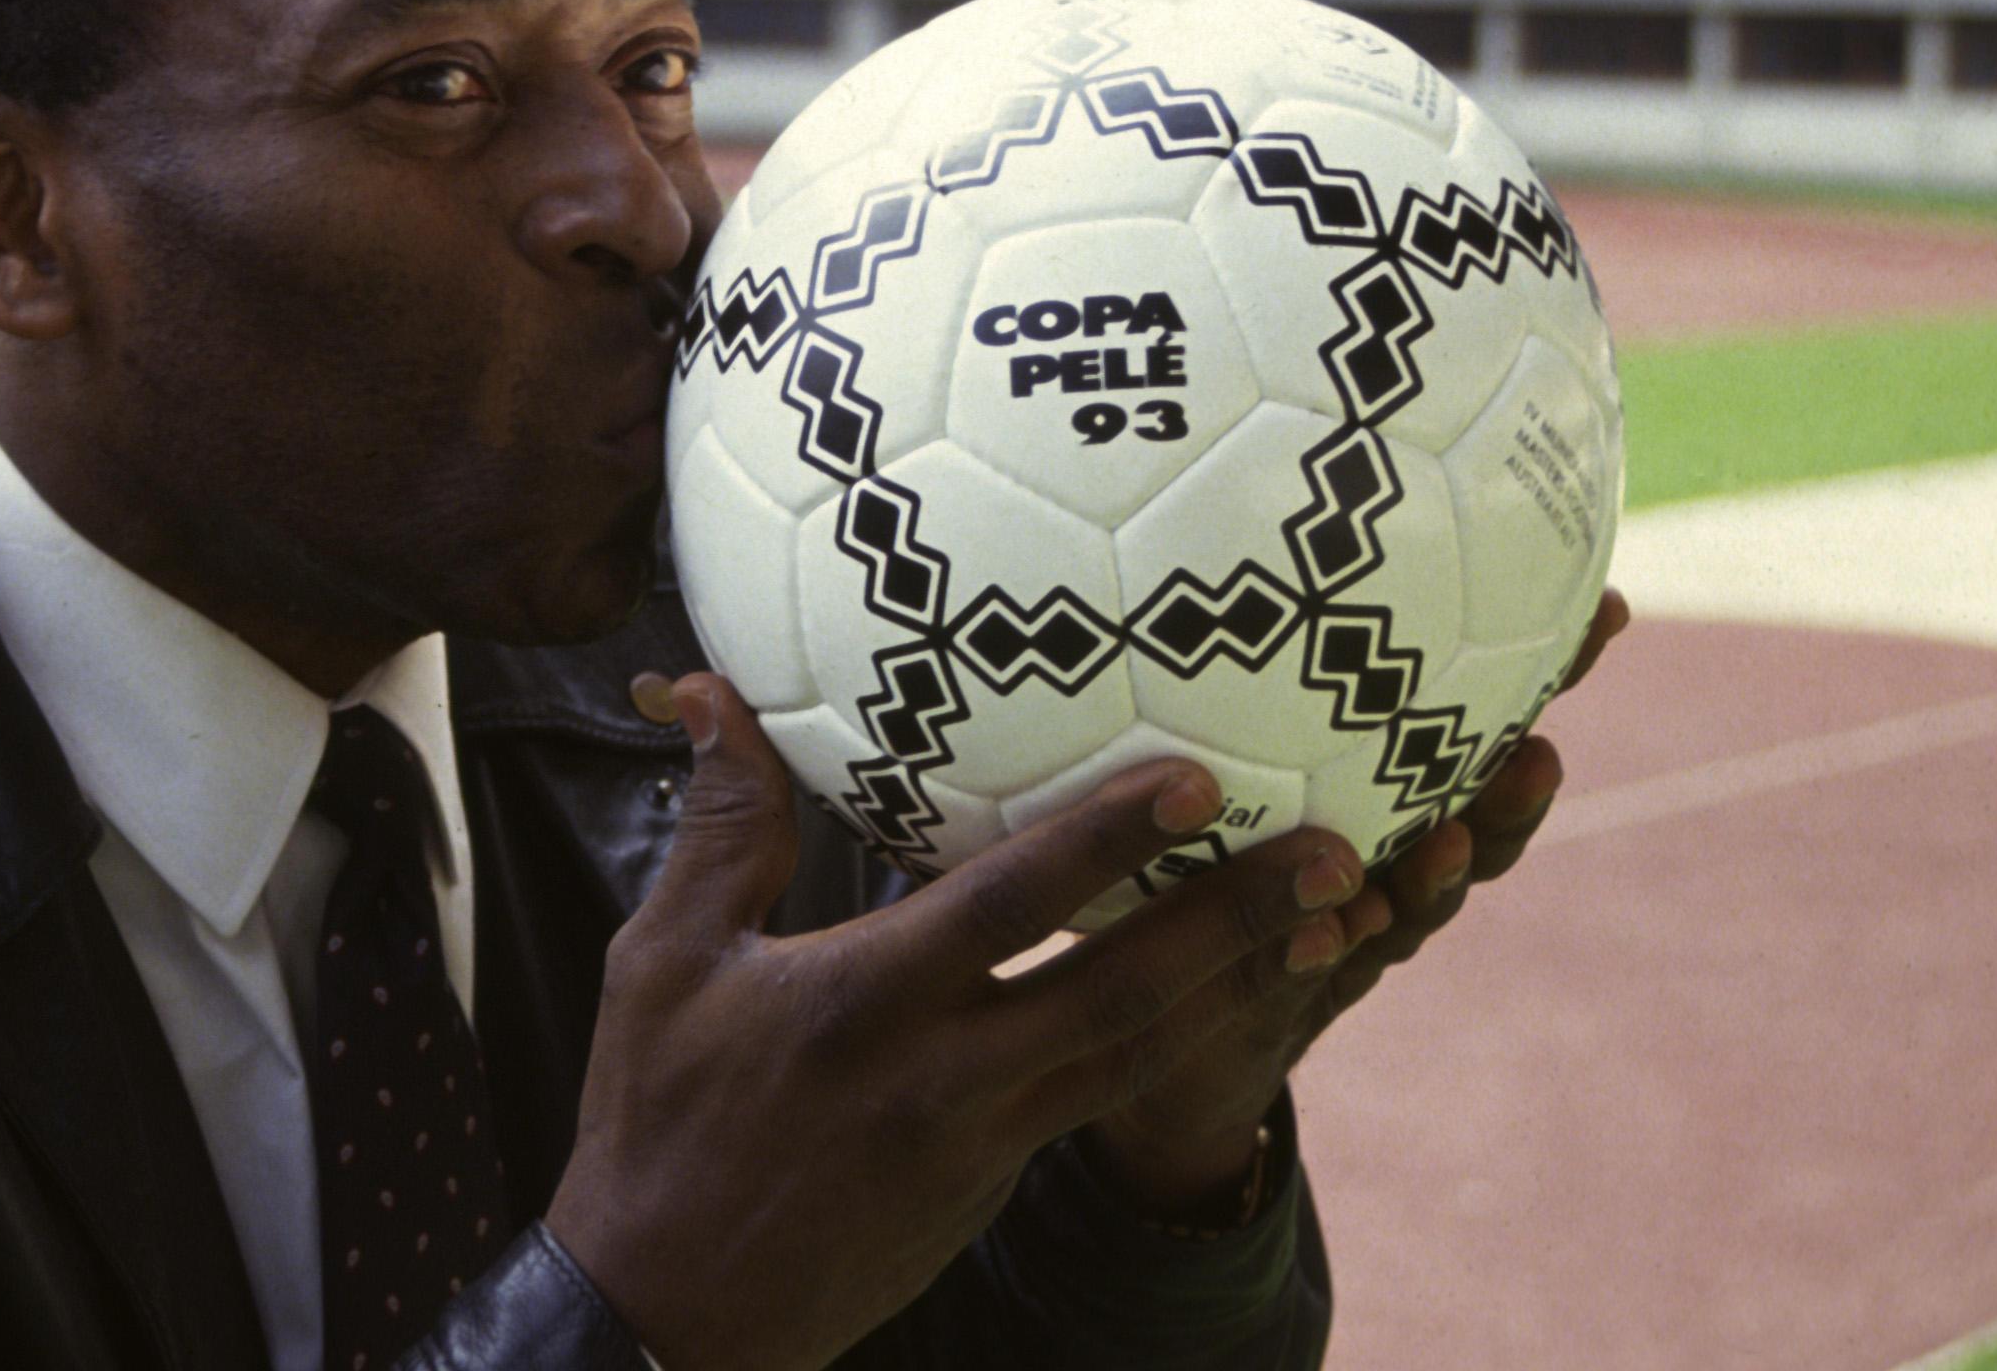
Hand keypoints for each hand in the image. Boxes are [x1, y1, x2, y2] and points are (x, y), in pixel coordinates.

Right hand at [543, 674, 1369, 1370]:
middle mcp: (947, 1078)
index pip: (1011, 907)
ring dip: (1241, 990)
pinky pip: (1101, 1098)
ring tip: (1331, 927)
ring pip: (1140, 1057)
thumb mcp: (664, 962)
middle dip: (1240, 922)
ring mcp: (984, 1146)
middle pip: (1126, 994)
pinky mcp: (994, 1187)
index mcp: (865, 1005)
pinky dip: (1176, 1045)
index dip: (1111, 841)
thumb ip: (719, 824)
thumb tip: (709, 690)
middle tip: (1340, 856)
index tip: (1201, 778)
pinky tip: (1222, 999)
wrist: (673, 1317)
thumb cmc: (657, 1122)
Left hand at [1084, 587, 1636, 1216]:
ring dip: (1436, 878)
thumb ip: (1249, 658)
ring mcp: (1345, 934)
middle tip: (1538, 748)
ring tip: (1447, 843)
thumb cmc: (1197, 857)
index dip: (1546, 676)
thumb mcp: (1218, 745)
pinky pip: (1314, 968)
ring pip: (1411, 905)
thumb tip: (1238, 468)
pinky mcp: (1285, 995)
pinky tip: (1337, 922)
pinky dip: (1332, 946)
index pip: (1476, 729)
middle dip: (1512, 792)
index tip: (1607, 610)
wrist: (1167, 1020)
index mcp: (1384, 795)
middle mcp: (1386, 864)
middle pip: (1476, 824)